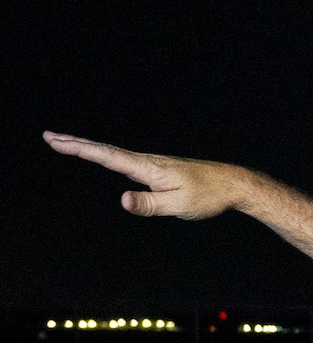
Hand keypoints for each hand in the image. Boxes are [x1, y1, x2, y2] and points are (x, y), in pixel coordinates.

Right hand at [43, 132, 244, 218]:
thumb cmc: (209, 196)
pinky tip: (102, 157)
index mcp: (148, 168)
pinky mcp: (159, 169)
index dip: (80, 149)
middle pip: (105, 151)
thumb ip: (149, 204)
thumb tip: (122, 200)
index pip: (107, 157)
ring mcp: (153, 164)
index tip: (56, 141)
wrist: (234, 183)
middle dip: (76, 144)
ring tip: (66, 143)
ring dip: (88, 147)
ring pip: (114, 154)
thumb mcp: (179, 206)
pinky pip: (125, 160)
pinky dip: (107, 155)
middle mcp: (147, 161)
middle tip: (49, 136)